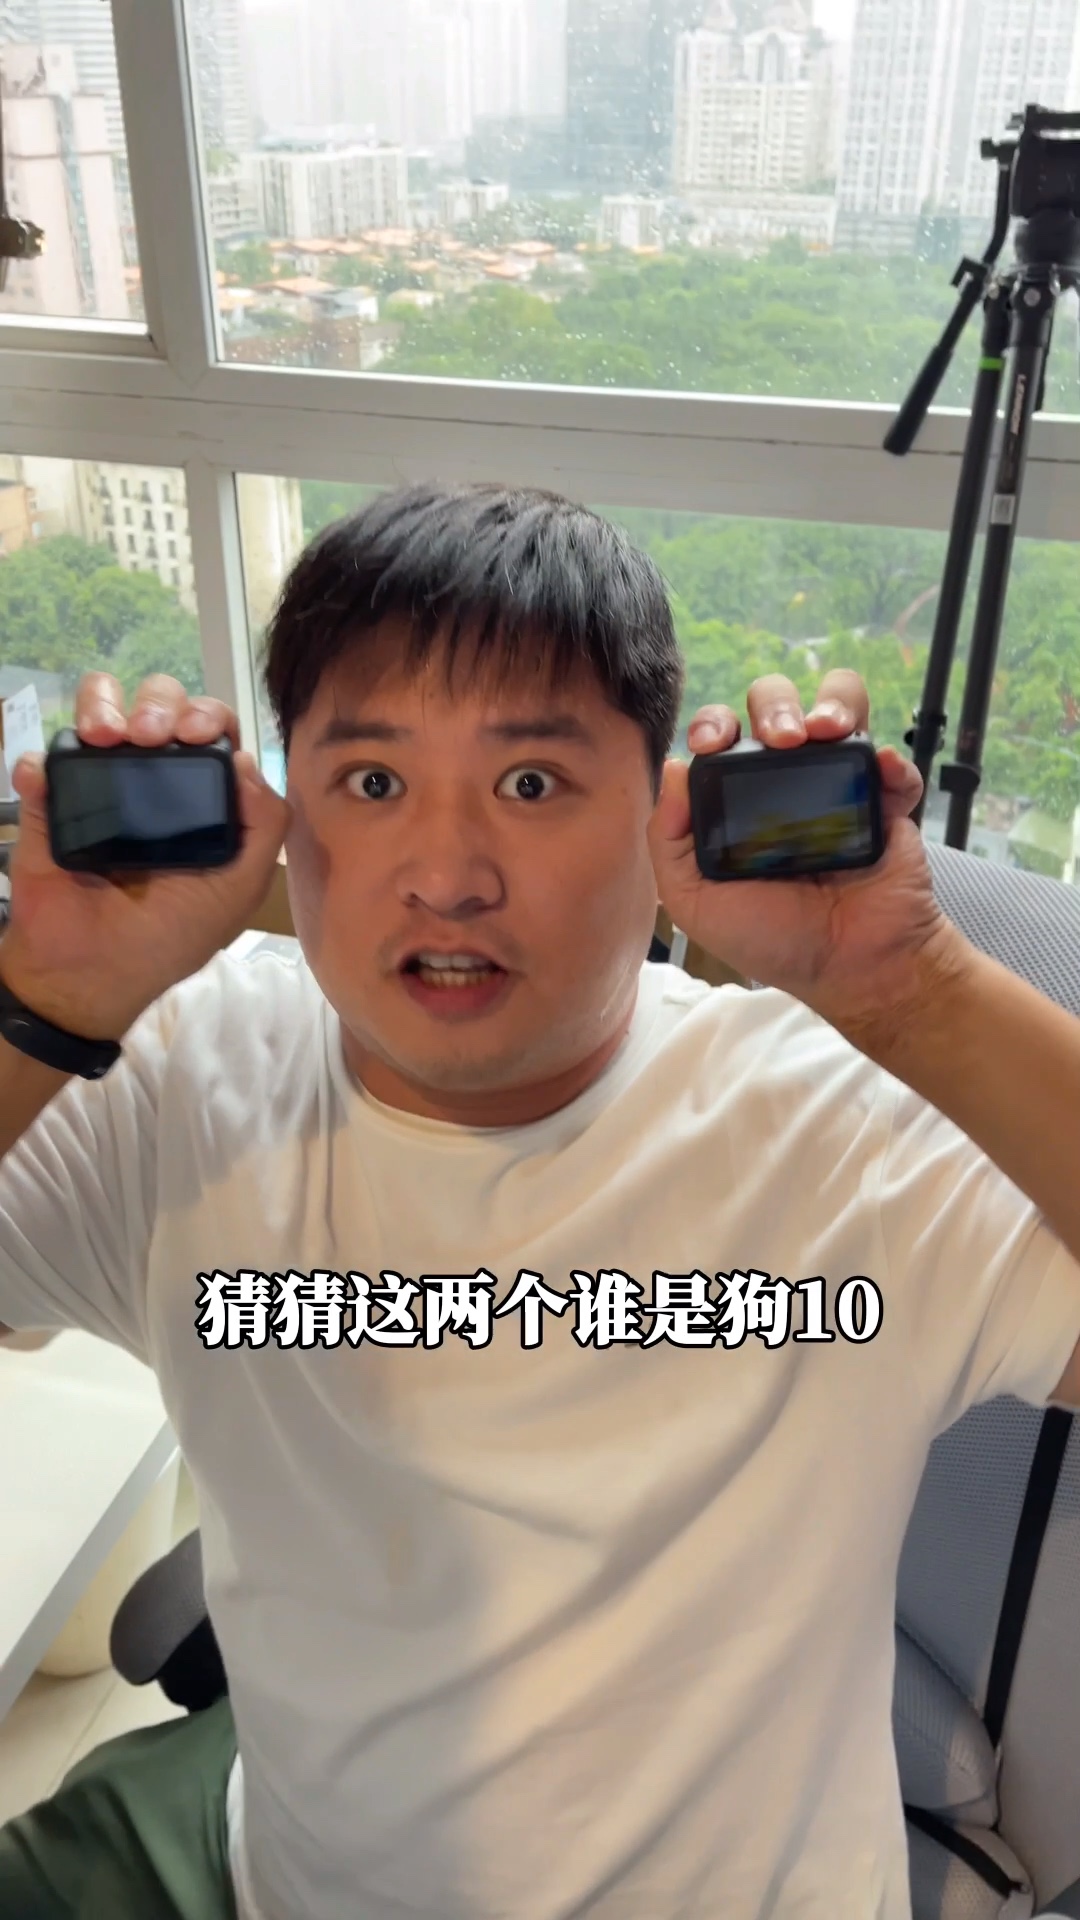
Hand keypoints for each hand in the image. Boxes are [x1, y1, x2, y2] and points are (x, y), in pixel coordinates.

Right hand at [0, 673, 290, 1040]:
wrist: (90, 974)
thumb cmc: (169, 935)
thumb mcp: (236, 889)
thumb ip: (262, 827)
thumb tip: (244, 758)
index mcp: (201, 795)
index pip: (209, 729)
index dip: (205, 716)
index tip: (193, 732)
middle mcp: (152, 779)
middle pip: (158, 706)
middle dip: (158, 704)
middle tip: (149, 735)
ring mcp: (99, 784)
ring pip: (102, 710)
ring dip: (102, 706)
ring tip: (104, 737)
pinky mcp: (50, 801)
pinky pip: (42, 760)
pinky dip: (42, 759)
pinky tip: (46, 773)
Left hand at [647, 669, 961, 1026]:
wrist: (849, 967)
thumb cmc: (773, 938)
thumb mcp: (695, 902)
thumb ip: (667, 841)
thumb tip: (673, 769)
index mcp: (738, 799)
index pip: (722, 736)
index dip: (714, 723)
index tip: (714, 742)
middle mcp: (786, 782)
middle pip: (777, 704)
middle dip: (775, 705)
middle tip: (780, 739)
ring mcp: (839, 786)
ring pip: (839, 706)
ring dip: (833, 703)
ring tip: (826, 732)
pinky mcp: (886, 801)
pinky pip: (891, 762)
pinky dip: (888, 759)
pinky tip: (879, 771)